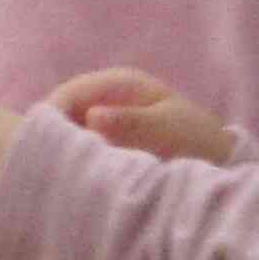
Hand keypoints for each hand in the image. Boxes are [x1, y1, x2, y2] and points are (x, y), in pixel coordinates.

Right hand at [48, 67, 237, 163]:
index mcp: (121, 83)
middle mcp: (108, 97)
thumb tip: (92, 117)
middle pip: (63, 111)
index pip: (72, 92)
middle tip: (44, 164)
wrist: (215, 159)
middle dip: (53, 134)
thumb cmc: (194, 138)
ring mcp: (105, 119)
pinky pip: (79, 147)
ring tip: (53, 172)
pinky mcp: (105, 141)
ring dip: (61, 149)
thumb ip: (130, 122)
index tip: (43, 143)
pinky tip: (69, 175)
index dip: (53, 115)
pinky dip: (72, 159)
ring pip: (67, 130)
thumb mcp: (165, 128)